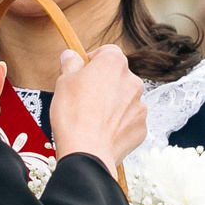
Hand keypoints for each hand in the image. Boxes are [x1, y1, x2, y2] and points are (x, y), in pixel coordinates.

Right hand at [45, 44, 144, 181]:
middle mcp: (132, 81)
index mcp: (113, 64)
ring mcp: (139, 105)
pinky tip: (102, 131)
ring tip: (92, 118)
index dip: (93, 60)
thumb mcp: (63, 82)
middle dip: (103, 84)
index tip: (83, 70)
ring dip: (112, 104)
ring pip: (124, 99)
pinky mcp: (140, 127)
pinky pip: (129, 120)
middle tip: (84, 97)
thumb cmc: (73, 115)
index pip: (108, 51)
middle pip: (118, 76)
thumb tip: (71, 56)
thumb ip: (70, 64)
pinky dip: (118, 124)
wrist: (87, 152)